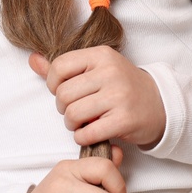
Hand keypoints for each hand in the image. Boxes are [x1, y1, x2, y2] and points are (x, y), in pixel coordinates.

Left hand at [29, 46, 167, 148]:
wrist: (159, 104)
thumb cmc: (122, 86)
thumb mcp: (97, 69)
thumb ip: (64, 67)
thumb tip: (32, 60)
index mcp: (101, 55)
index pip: (59, 66)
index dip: (53, 84)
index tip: (64, 91)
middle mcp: (110, 72)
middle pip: (64, 94)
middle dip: (63, 108)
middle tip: (74, 111)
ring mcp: (118, 95)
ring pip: (73, 114)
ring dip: (71, 124)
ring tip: (82, 122)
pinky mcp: (124, 119)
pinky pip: (87, 133)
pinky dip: (82, 137)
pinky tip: (90, 133)